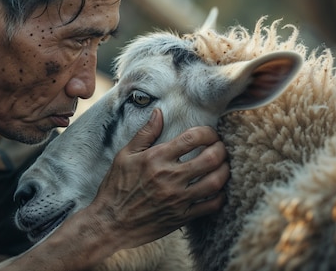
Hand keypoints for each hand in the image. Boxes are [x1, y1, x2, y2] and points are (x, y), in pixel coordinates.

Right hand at [89, 108, 228, 249]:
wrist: (110, 223)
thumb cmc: (116, 187)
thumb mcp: (125, 155)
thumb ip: (145, 134)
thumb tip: (159, 113)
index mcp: (157, 158)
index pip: (192, 138)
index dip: (208, 132)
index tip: (210, 133)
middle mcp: (170, 177)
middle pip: (210, 158)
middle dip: (222, 149)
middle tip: (221, 147)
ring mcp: (178, 198)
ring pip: (215, 182)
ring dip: (225, 171)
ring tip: (224, 165)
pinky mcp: (182, 217)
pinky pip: (211, 206)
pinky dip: (221, 196)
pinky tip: (218, 190)